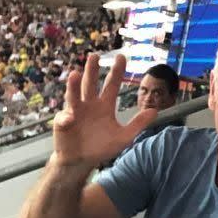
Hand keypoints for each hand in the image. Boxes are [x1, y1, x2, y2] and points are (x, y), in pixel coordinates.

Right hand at [52, 53, 155, 167]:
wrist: (82, 161)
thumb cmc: (102, 147)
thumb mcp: (124, 137)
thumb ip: (138, 124)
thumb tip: (154, 111)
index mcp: (104, 105)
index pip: (111, 84)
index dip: (117, 71)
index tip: (122, 56)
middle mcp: (89, 104)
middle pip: (90, 83)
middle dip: (92, 70)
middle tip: (95, 56)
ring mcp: (75, 112)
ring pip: (74, 95)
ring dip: (73, 85)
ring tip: (74, 74)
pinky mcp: (63, 123)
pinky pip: (64, 118)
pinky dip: (67, 117)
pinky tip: (71, 118)